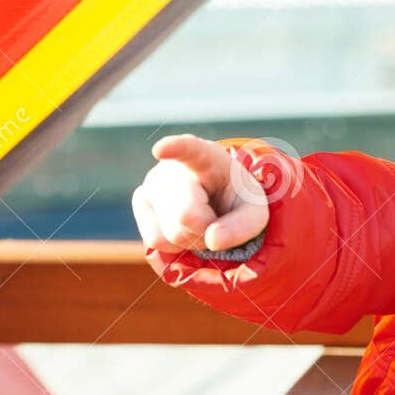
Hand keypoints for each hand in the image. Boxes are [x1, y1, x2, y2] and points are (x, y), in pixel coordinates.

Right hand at [132, 134, 268, 253]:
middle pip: (187, 216)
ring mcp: (151, 183)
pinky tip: (183, 226)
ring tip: (201, 220)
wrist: (218, 200)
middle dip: (207, 229)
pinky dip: (176, 245)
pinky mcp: (140, 202)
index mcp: (206, 157)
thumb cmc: (236, 200)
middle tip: (216, 217)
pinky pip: (156, 241)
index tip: (161, 149)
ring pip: (171, 234)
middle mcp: (172, 167)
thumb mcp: (254, 212)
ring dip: (193, 240)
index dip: (175, 149)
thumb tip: (213, 240)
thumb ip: (243, 226)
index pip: (189, 150)